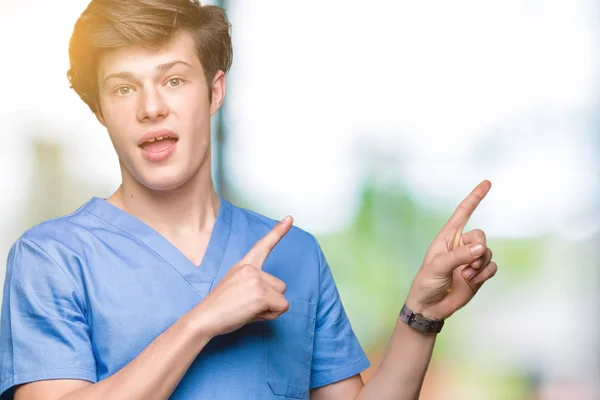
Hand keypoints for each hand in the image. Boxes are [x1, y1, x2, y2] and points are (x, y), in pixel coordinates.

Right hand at [193, 216, 292, 336]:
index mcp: (244, 265)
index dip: (279, 232)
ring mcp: (257, 279)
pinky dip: (271, 315)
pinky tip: (252, 314)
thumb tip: (271, 296)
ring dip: (270, 307)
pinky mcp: (262, 294)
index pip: (263, 245)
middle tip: (246, 305)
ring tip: (248, 310)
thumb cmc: (220, 308)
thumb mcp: (236, 286)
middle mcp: (252, 268)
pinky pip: (282, 307)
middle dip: (269, 299)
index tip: (290, 218)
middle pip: (279, 285)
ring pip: (281, 297)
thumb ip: (254, 283)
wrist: (205, 318)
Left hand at [405, 180, 496, 319]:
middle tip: (468, 264)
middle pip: (481, 236)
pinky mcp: (478, 273)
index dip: (475, 197)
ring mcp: (470, 259)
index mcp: (447, 237)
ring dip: (480, 265)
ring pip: (488, 252)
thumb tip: (481, 248)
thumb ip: (459, 256)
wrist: (430, 306)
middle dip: (478, 249)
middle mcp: (460, 245)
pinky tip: (473, 281)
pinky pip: (492, 267)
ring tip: (465, 276)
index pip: (463, 213)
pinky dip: (485, 274)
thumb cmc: (427, 282)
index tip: (487, 182)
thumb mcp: (438, 266)